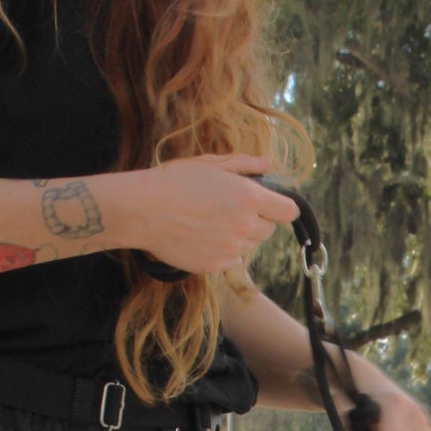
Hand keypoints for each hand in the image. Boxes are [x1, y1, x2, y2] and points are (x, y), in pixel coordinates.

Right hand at [111, 154, 298, 276]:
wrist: (142, 211)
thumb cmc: (174, 181)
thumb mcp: (211, 164)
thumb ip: (244, 164)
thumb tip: (267, 164)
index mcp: (249, 197)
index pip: (288, 211)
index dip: (280, 207)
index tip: (270, 204)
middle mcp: (245, 226)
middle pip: (269, 230)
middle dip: (256, 220)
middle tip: (229, 209)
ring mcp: (231, 249)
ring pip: (248, 246)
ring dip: (239, 236)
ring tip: (210, 222)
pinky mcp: (215, 266)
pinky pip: (230, 260)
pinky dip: (222, 251)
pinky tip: (200, 236)